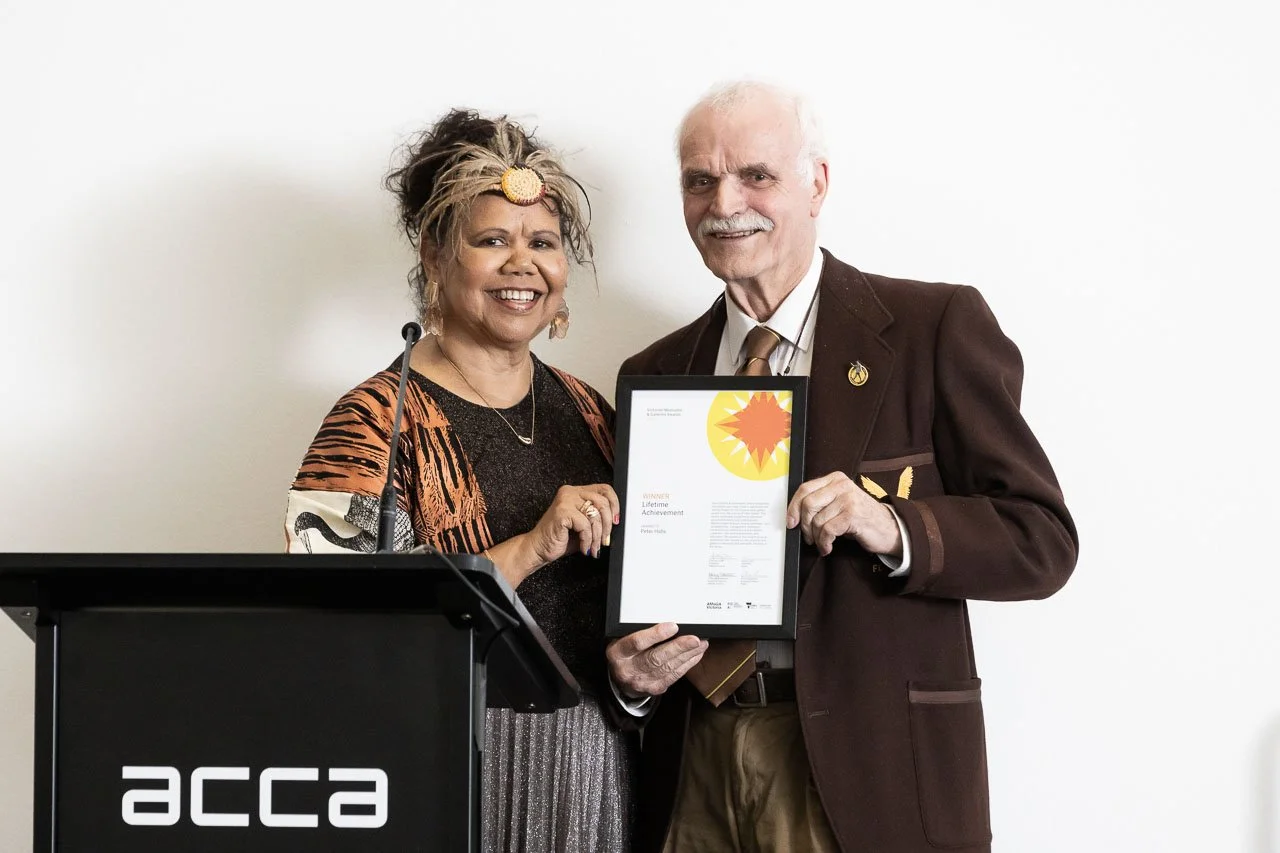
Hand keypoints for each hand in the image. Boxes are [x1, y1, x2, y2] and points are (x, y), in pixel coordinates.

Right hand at [526, 483, 619, 566]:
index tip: (616, 521)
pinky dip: (587, 540)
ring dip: (597, 536)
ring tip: (593, 547)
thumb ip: (597, 518)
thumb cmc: (560, 538)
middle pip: (603, 502)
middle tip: (605, 540)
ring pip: (595, 516)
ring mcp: (565, 500)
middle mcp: (571, 492)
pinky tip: (584, 547)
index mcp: (576, 491)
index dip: (615, 504)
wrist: (538, 548)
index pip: (604, 489)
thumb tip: (616, 521)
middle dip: (607, 526)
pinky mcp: (562, 512)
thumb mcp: (584, 525)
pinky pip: (585, 525)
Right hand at [606, 622, 707, 698]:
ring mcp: (642, 681)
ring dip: (687, 655)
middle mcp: (628, 669)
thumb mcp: (622, 639)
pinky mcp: (654, 688)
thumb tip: (665, 620)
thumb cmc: (625, 653)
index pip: (637, 643)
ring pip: (668, 668)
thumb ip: (638, 631)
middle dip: (678, 647)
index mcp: (618, 653)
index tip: (673, 626)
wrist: (621, 680)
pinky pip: (674, 676)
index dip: (656, 635)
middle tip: (694, 639)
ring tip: (700, 644)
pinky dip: (687, 664)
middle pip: (656, 658)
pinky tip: (695, 655)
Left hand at [786, 471, 902, 556]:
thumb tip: (794, 515)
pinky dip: (825, 543)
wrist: (888, 528)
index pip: (805, 489)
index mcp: (835, 479)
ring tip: (823, 543)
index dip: (793, 507)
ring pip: (817, 520)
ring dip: (816, 538)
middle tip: (809, 537)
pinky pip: (827, 531)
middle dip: (805, 525)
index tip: (791, 522)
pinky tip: (828, 547)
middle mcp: (841, 485)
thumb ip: (821, 502)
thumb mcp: (839, 503)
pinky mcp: (852, 515)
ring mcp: (848, 499)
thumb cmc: (860, 517)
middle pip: (808, 504)